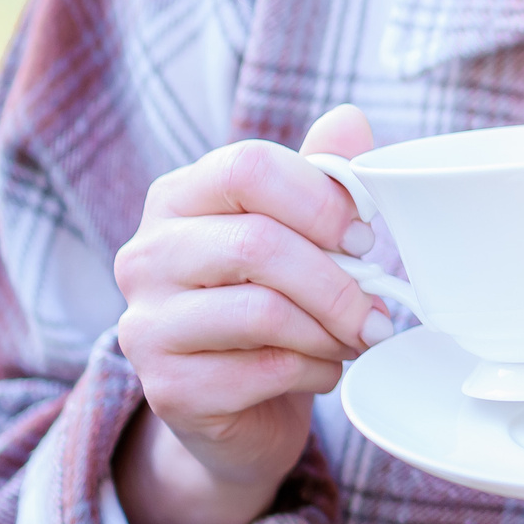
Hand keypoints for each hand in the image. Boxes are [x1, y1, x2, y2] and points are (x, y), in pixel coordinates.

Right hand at [112, 105, 389, 523]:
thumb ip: (321, 173)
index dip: (321, 200)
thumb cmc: (275, 298)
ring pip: (262, 311)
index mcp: (179, 197)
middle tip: (378, 306)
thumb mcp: (300, 229)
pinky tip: (323, 369)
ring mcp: (145, 325)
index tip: (365, 236)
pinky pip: (261, 371)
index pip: (247, 168)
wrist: (242, 405)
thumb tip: (349, 119)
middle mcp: (147, 255)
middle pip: (257, 243)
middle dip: (337, 279)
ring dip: (331, 329)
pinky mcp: (167, 390)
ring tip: (355, 338)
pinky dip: (315, 371)